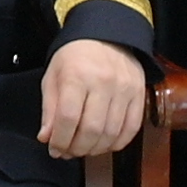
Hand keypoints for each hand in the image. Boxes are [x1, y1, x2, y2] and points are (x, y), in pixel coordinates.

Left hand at [38, 37, 149, 161]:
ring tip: (84, 148)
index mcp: (77, 75)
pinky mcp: (139, 94)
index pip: (68, 117)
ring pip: (111, 133)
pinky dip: (117, 143)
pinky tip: (105, 144)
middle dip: (77, 148)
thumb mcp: (53, 76)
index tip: (54, 149)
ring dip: (96, 149)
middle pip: (91, 129)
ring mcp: (124, 89)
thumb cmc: (74, 56)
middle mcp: (103, 82)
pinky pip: (131, 128)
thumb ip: (49, 109)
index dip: (60, 140)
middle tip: (68, 152)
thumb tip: (47, 138)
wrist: (106, 34)